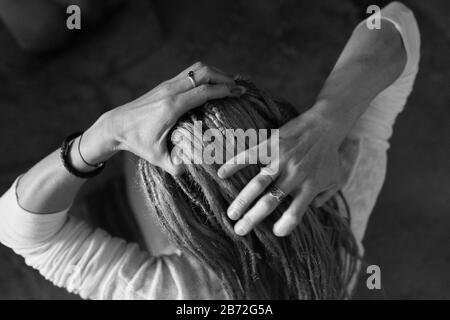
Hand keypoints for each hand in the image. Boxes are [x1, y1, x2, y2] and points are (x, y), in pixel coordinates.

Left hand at [90, 62, 245, 174]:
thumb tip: (201, 168)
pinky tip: (212, 84)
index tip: (239, 93)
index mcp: (172, 107)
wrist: (115, 125)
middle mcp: (171, 91)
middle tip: (239, 87)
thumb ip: (178, 166)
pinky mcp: (165, 84)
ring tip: (229, 83)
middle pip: (203, 73)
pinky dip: (205, 74)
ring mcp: (167, 85)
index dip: (224, 90)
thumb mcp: (158, 158)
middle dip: (224, 77)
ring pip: (197, 68)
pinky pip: (190, 72)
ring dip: (216, 73)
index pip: (204, 91)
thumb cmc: (137, 142)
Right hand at [218, 108, 346, 236]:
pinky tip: (221, 174)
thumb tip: (315, 209)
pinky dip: (235, 164)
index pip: (295, 214)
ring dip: (242, 200)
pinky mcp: (272, 144)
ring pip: (258, 184)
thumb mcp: (337, 179)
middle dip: (252, 219)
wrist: (326, 124)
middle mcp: (295, 176)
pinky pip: (251, 156)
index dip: (284, 226)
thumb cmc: (331, 154)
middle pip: (270, 202)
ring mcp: (282, 160)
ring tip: (231, 213)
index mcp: (310, 187)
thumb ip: (326, 196)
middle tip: (239, 230)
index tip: (275, 232)